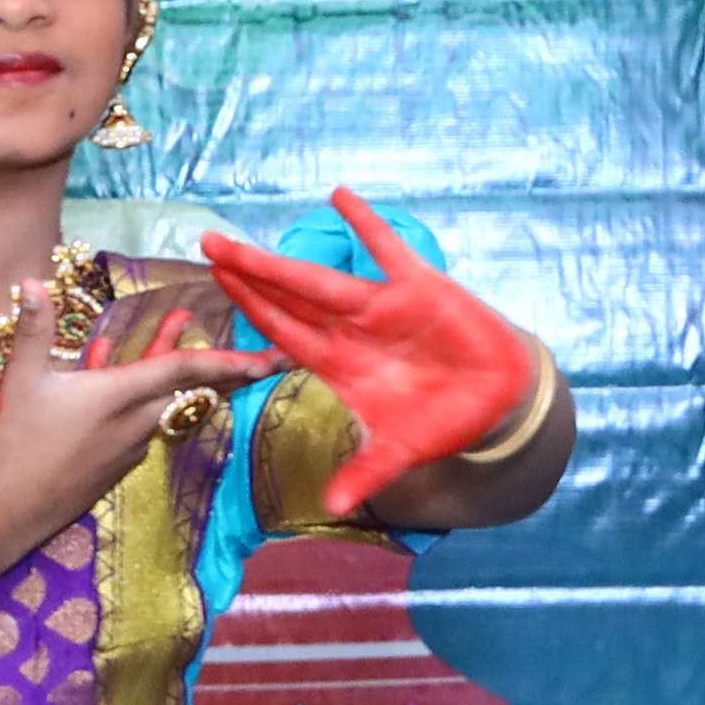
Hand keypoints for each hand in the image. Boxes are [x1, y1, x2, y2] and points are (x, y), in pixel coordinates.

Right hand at [0, 282, 274, 525]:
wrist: (6, 513)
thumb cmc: (14, 445)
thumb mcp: (20, 381)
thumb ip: (34, 329)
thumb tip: (32, 281)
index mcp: (119, 397)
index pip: (184, 371)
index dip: (228, 362)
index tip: (267, 360)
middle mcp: (134, 424)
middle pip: (190, 389)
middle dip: (224, 368)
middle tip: (261, 356)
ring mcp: (127, 448)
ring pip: (164, 401)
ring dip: (175, 369)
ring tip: (176, 324)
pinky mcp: (114, 466)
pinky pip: (139, 421)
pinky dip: (139, 393)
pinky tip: (107, 367)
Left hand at [196, 193, 545, 494]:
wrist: (496, 399)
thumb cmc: (440, 421)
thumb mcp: (399, 452)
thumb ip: (365, 473)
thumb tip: (335, 507)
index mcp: (339, 365)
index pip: (283, 333)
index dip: (250, 310)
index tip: (216, 286)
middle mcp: (351, 331)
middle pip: (289, 299)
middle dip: (249, 274)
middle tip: (208, 245)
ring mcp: (382, 308)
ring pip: (322, 278)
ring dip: (282, 259)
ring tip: (242, 238)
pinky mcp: (421, 289)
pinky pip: (390, 251)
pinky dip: (368, 225)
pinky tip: (340, 197)